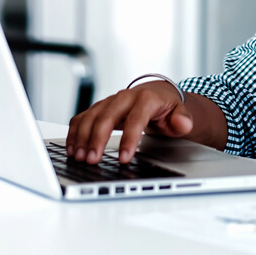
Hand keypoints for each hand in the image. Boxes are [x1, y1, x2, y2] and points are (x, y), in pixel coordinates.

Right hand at [66, 81, 192, 163]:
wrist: (159, 94)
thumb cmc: (168, 107)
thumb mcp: (181, 113)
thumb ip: (183, 120)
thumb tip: (182, 123)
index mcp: (147, 98)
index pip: (136, 118)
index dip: (129, 139)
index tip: (124, 158)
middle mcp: (126, 97)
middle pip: (107, 116)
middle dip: (97, 139)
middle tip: (93, 160)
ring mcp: (111, 102)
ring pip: (91, 116)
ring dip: (82, 137)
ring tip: (79, 157)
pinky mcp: (100, 108)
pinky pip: (83, 117)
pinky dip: (74, 132)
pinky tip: (72, 148)